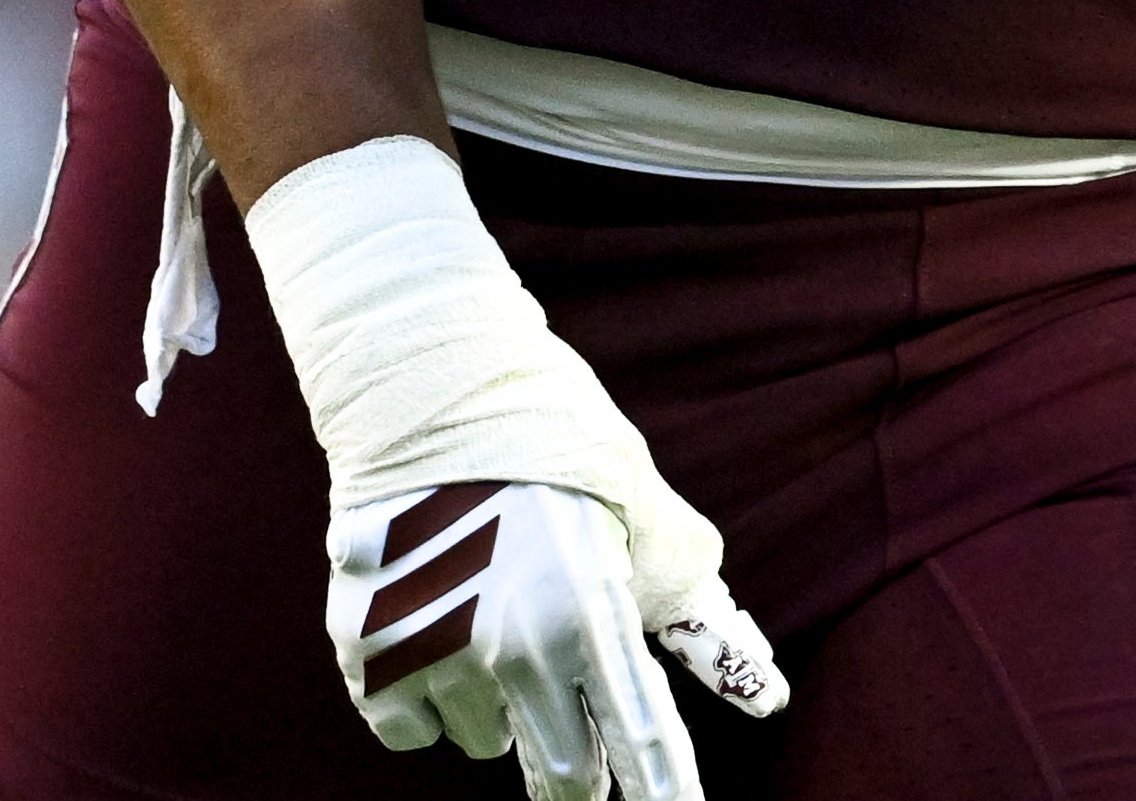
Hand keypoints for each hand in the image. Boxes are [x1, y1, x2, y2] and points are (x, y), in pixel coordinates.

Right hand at [239, 138, 787, 785]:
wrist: (428, 377)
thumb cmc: (557, 441)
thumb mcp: (647, 515)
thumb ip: (698, 614)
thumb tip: (768, 694)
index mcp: (593, 613)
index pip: (642, 742)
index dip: (663, 793)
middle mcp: (516, 648)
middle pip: (563, 771)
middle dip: (576, 760)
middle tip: (568, 709)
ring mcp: (436, 652)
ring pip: (485, 742)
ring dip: (497, 707)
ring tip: (489, 615)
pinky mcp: (367, 650)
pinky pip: (410, 730)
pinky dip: (423, 698)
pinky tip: (432, 629)